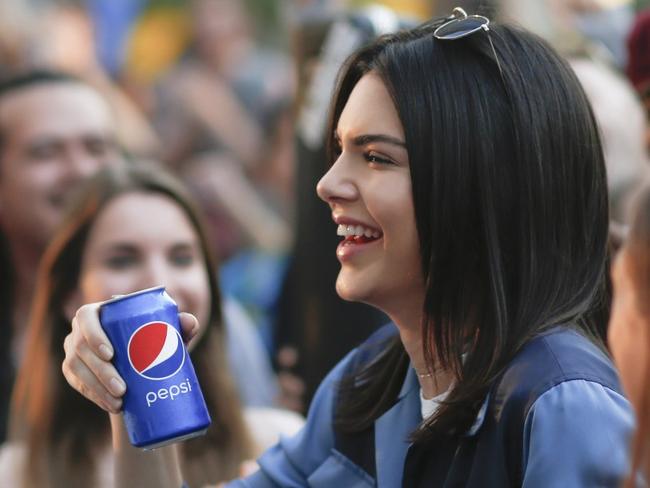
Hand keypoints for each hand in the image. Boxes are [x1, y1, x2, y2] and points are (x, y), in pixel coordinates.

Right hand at [62, 303, 199, 412]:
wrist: (146, 372)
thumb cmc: (158, 344)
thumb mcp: (171, 338)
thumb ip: (183, 327)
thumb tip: (189, 322)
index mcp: (102, 312)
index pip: (86, 316)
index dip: (93, 334)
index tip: (111, 354)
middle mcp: (82, 329)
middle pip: (80, 347)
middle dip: (100, 371)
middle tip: (122, 389)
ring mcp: (74, 350)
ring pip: (75, 367)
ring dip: (96, 387)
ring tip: (118, 402)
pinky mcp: (73, 371)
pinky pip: (77, 383)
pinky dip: (94, 395)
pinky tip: (110, 405)